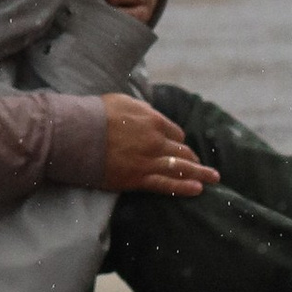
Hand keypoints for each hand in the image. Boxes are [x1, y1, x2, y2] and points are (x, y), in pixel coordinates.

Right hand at [96, 95, 220, 195]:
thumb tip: (150, 114)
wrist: (77, 134)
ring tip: (213, 178)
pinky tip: (197, 189)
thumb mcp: (123, 101)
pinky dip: (184, 187)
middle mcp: (155, 141)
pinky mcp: (138, 179)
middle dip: (193, 158)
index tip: (179, 146)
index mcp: (152, 120)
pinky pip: (166, 185)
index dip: (178, 140)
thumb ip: (142, 109)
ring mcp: (148, 161)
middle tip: (203, 165)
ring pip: (180, 169)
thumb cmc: (96, 114)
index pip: (175, 132)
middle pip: (182, 151)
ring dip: (200, 173)